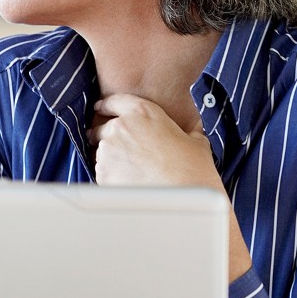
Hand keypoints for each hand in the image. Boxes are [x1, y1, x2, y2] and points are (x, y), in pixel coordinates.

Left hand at [89, 93, 251, 281]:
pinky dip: (110, 178)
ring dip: (110, 160)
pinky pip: (101, 174)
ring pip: (100, 153)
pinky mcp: (103, 174)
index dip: (107, 105)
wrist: (185, 196)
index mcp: (143, 112)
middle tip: (114, 148)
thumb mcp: (196, 140)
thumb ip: (186, 131)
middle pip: (101, 128)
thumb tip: (193, 132)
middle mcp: (121, 127)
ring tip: (130, 173)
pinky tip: (128, 185)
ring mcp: (109, 151)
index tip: (100, 109)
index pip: (115, 101)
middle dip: (103, 136)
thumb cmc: (193, 168)